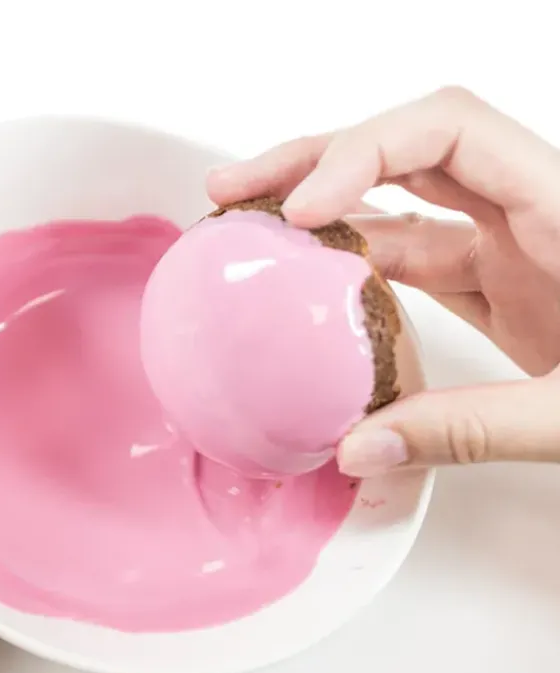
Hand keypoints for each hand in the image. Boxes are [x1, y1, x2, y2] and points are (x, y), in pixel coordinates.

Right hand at [208, 86, 559, 474]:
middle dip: (313, 159)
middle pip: (404, 148)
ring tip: (252, 226)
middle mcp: (528, 212)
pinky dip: (354, 266)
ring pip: (398, 204)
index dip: (364, 151)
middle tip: (240, 188)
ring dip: (322, 210)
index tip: (304, 207)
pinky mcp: (496, 285)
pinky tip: (309, 284)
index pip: (448, 130)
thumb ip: (470, 428)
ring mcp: (509, 248)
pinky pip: (410, 259)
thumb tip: (359, 447)